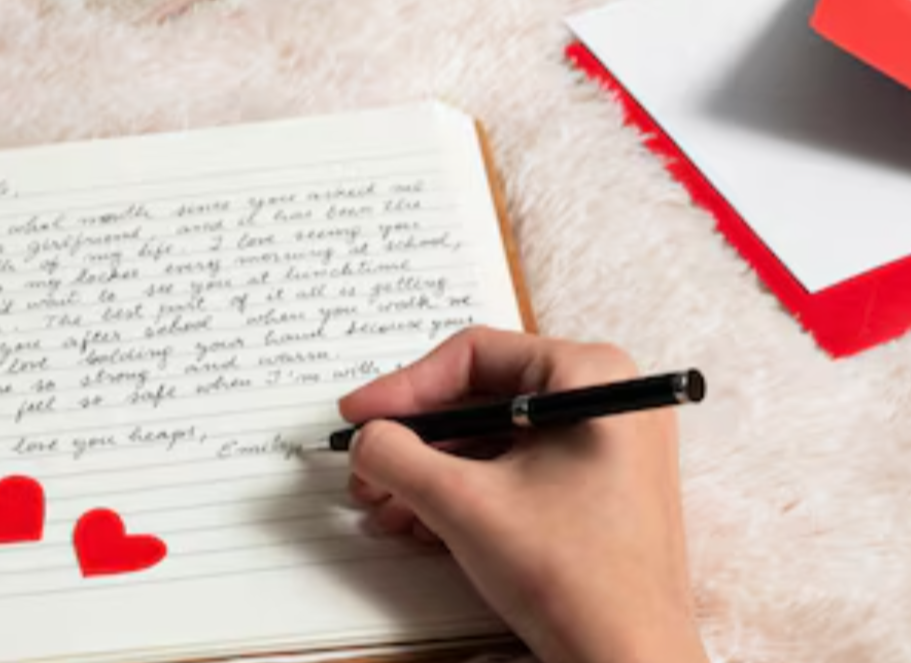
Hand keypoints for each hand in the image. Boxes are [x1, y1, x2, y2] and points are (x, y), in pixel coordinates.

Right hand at [340, 327, 706, 662]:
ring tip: (387, 506)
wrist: (628, 662)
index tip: (359, 416)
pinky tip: (423, 523)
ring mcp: (607, 447)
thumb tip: (366, 439)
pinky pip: (516, 470)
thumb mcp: (462, 502)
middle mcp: (607, 399)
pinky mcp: (597, 489)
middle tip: (368, 468)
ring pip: (493, 439)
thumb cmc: (575, 577)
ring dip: (431, 472)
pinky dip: (465, 492)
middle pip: (480, 398)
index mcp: (591, 376)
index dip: (403, 387)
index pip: (474, 357)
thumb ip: (396, 456)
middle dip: (415, 441)